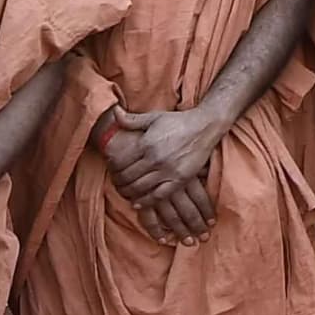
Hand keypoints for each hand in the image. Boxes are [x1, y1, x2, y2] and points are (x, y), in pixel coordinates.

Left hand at [102, 110, 223, 244]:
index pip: (120, 161)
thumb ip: (131, 119)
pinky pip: (158, 196)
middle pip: (127, 177)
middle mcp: (155, 159)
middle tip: (115, 182)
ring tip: (124, 192)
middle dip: (117, 182)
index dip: (111, 167)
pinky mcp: (179, 179)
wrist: (204, 126)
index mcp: (146, 143)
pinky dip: (145, 202)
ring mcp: (168, 171)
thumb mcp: (153, 117)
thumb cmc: (178, 121)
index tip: (110, 169)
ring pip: (139, 188)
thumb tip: (114, 111)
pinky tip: (137, 203)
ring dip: (128, 192)